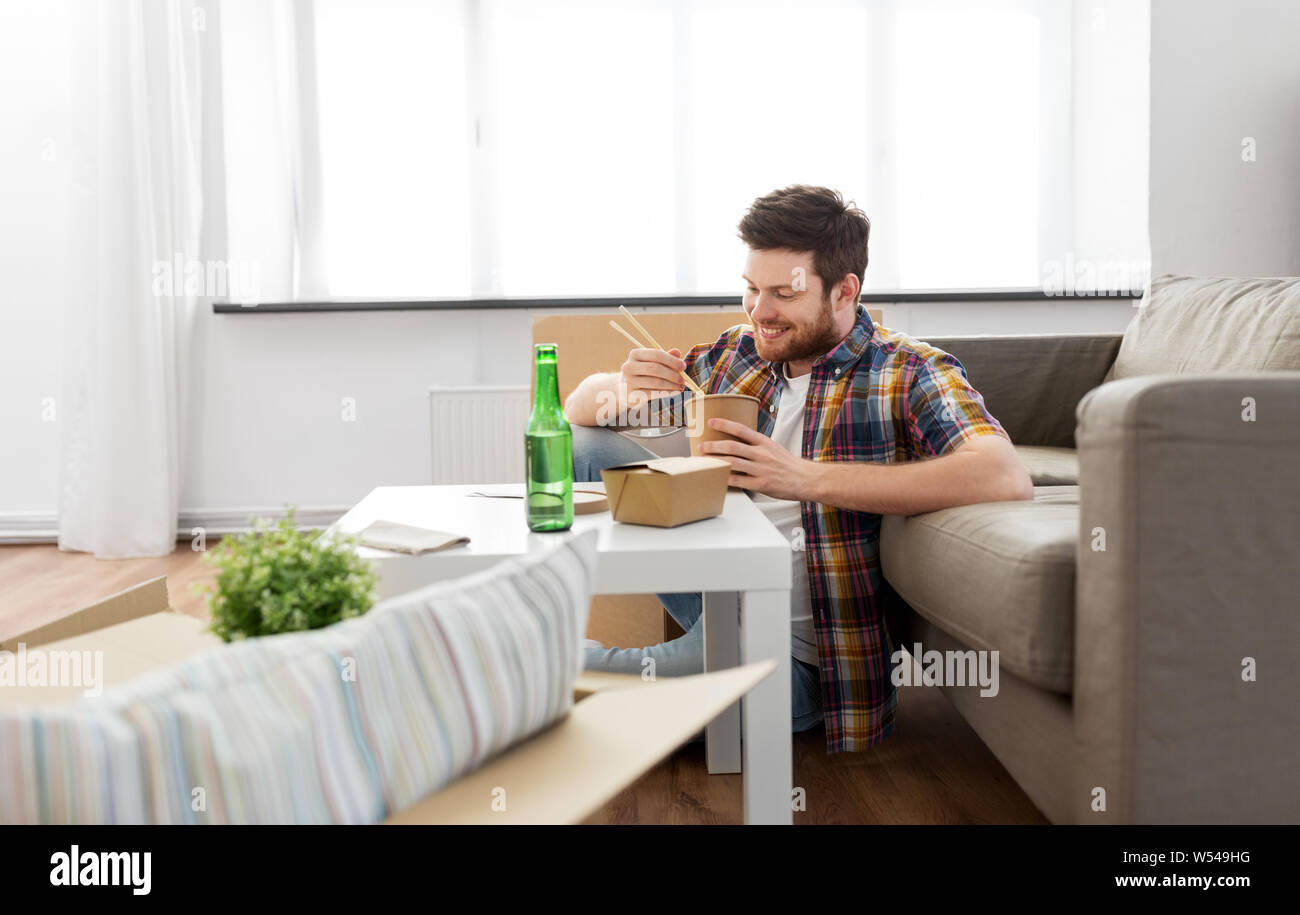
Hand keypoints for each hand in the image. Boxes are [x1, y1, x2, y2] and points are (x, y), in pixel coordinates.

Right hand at [620, 346, 685, 405]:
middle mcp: (629, 366)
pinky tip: (674, 392)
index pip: (656, 354)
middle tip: (683, 379)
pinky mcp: (631, 394)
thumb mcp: (652, 362)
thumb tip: (677, 352)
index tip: (683, 366)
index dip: (672, 360)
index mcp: (635, 354)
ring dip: (671, 385)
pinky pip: (652, 393)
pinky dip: (666, 392)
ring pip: (655, 382)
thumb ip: (665, 357)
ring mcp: (628, 381)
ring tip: (681, 387)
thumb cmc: (643, 373)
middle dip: (672, 374)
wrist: (625, 389)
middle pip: (655, 368)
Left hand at [698, 417, 817, 500]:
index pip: (741, 429)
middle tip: (701, 446)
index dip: (724, 424)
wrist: (806, 479)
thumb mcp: (774, 447)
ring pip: (732, 463)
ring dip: (715, 461)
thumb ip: (756, 444)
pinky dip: (725, 479)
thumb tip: (736, 441)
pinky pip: (739, 481)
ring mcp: (761, 469)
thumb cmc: (789, 464)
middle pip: (732, 447)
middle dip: (713, 446)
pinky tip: (716, 478)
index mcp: (764, 442)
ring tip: (704, 461)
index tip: (711, 422)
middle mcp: (761, 454)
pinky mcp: (761, 484)